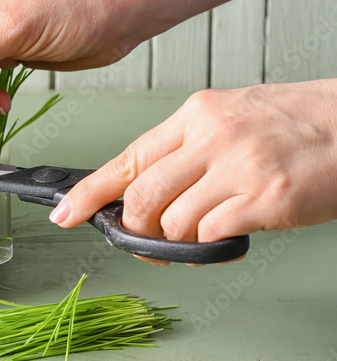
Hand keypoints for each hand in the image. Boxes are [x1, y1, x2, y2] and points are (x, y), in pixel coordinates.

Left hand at [51, 81, 336, 263]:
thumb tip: (142, 189)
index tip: (66, 213)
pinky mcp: (265, 199)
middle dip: (135, 228)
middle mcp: (211, 138)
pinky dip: (210, 244)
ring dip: (178, 238)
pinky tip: (229, 233)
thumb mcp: (229, 117)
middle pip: (141, 197)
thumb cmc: (295, 123)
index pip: (126, 158)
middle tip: (149, 239)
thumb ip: (186, 149)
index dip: (90, 192)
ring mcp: (238, 168)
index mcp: (194, 115)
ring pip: (172, 221)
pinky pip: (210, 234)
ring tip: (203, 230)